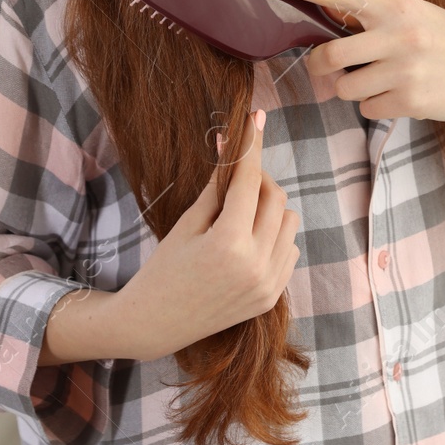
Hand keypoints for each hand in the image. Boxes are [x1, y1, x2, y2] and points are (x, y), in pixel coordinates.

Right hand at [105, 107, 299, 360]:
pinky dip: (274, 236)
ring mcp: (268, 283)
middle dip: (258, 179)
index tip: (256, 120)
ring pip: (289, 221)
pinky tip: (247, 242)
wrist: (154, 324)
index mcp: (228, 243)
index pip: (250, 180)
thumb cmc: (163, 268)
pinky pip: (290, 249)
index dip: (252, 146)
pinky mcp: (273, 296)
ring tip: (239, 215)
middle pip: (276, 197)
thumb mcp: (187, 223)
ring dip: (270, 209)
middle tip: (235, 178)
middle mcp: (256, 264)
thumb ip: (217, 185)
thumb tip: (232, 143)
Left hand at [255, 0, 444, 123]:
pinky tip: (400, 94)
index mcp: (395, 4)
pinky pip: (367, 109)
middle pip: (330, 54)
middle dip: (321, 66)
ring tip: (382, 80)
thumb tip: (319, 22)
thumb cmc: (440, 36)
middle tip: (327, 69)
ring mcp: (407, 68)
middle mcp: (400, 32)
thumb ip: (369, 16)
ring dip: (353, 89)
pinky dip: (375, 106)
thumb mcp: (410, 13)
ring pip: (345, 88)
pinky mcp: (412, 100)